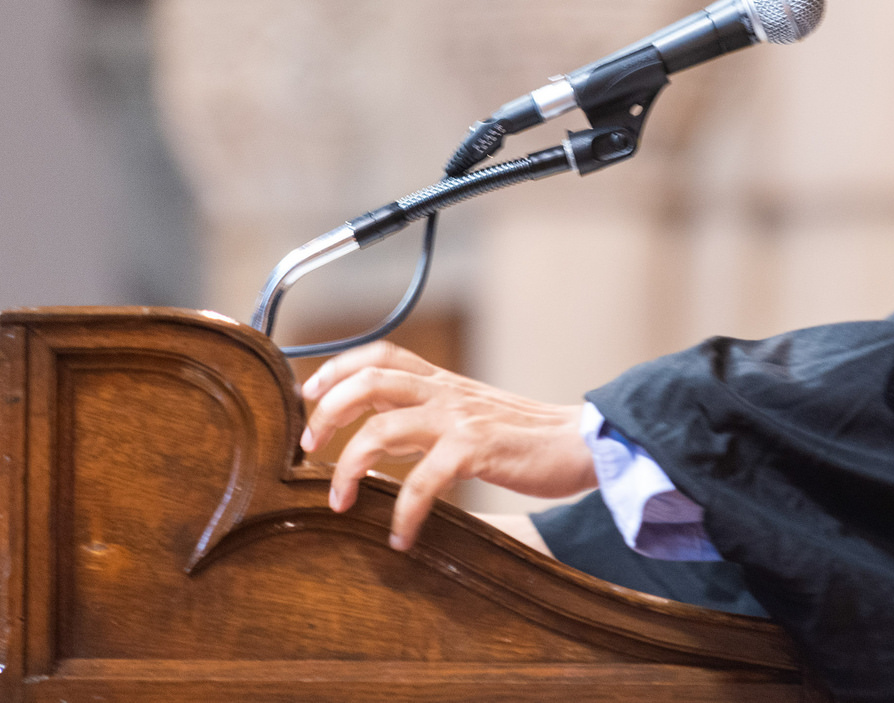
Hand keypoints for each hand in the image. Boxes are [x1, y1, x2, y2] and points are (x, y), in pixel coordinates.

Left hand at [299, 341, 596, 550]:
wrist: (585, 442)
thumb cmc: (529, 437)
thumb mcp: (472, 415)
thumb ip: (431, 420)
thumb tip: (385, 442)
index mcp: (444, 382)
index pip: (380, 355)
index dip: (337, 368)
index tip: (308, 393)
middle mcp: (447, 393)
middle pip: (369, 381)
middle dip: (327, 412)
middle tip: (308, 448)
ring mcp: (460, 419)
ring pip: (383, 428)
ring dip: (349, 466)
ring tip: (341, 501)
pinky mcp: (477, 449)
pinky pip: (424, 481)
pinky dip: (404, 511)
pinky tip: (402, 537)